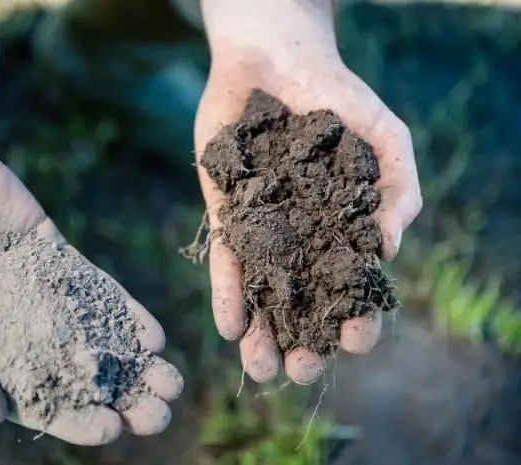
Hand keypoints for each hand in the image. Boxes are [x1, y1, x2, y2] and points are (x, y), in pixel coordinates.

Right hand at [0, 102, 181, 444]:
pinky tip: (155, 335)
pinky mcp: (54, 254)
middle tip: (160, 414)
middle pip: (76, 373)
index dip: (73, 418)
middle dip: (119, 395)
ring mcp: (38, 291)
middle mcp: (15, 328)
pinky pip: (96, 288)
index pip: (34, 399)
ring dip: (134, 361)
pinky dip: (124, 312)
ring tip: (171, 382)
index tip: (112, 429)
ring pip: (94, 334)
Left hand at [195, 0, 421, 383]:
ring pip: (264, 295)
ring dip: (261, 334)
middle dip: (304, 342)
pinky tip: (229, 327)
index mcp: (345, 231)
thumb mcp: (384, 137)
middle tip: (299, 370)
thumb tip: (390, 248)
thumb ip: (397, 189)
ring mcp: (264, 231)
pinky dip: (228, 294)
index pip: (353, 289)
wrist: (275, 60)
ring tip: (259, 366)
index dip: (358, 318)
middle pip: (305, 305)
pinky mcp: (227, 215)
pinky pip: (226, 261)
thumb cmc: (338, 97)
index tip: (356, 341)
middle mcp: (303, 239)